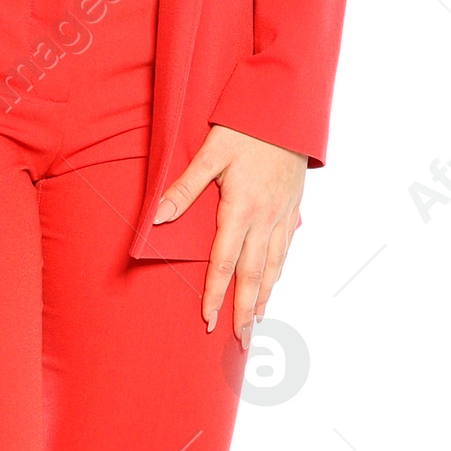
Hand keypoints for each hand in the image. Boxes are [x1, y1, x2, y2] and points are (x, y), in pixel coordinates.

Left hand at [152, 126, 306, 344]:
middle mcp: (265, 218)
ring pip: (274, 265)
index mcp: (241, 209)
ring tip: (256, 321)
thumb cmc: (245, 127)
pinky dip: (278, 271)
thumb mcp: (210, 153)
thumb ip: (184, 188)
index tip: (208, 320)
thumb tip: (157, 217)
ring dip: (264, 296)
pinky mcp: (293, 207)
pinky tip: (274, 282)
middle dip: (244, 311)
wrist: (288, 109)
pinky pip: (285, 248)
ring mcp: (283, 215)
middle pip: (253, 275)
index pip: (224, 262)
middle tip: (241, 342)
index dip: (215, 294)